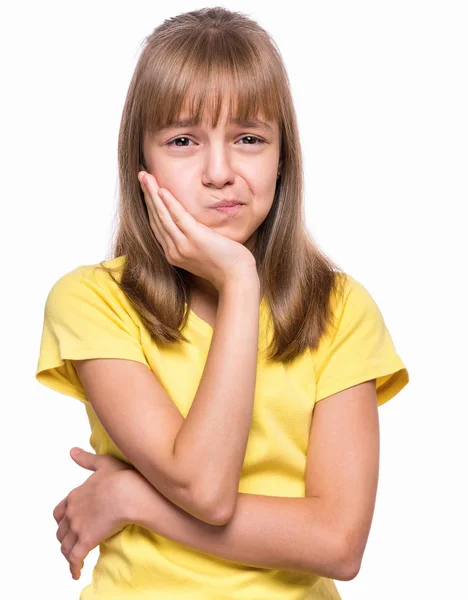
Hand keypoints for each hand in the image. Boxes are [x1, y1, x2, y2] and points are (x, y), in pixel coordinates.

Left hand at [52, 448, 133, 580]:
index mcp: (75, 495)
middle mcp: (72, 512)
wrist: (129, 492)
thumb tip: (72, 451)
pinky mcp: (87, 540)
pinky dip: (73, 567)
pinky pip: (75, 558)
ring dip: (69, 554)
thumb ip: (86, 459)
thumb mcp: (102, 463)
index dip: (63, 520)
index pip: (59, 512)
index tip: (69, 525)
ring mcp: (78, 527)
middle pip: (61, 531)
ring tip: (75, 560)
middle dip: (66, 538)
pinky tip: (76, 572)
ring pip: (66, 546)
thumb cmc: (121, 477)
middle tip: (73, 543)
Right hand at [138, 170, 258, 290]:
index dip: (150, 205)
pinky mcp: (195, 239)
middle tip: (141, 175)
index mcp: (174, 253)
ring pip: (162, 216)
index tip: (146, 188)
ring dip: (152, 194)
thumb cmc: (225, 264)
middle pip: (155, 218)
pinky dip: (169, 203)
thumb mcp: (203, 252)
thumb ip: (192, 240)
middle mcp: (174, 251)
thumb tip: (191, 224)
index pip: (157, 225)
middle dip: (147, 195)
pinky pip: (179, 217)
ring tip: (145, 176)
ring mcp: (183, 246)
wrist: (237, 278)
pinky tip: (161, 190)